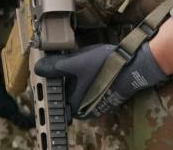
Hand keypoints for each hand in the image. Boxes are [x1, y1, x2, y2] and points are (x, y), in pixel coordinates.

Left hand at [34, 41, 168, 118]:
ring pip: (80, 91)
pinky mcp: (107, 99)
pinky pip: (92, 90)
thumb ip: (54, 66)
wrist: (135, 66)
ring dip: (77, 79)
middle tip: (66, 62)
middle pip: (68, 94)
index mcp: (75, 106)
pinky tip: (92, 67)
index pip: (56, 95)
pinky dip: (89, 80)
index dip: (53, 81)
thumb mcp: (75, 62)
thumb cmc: (105, 67)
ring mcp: (98, 106)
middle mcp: (85, 111)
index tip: (52, 68)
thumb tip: (38, 68)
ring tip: (79, 63)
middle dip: (65, 80)